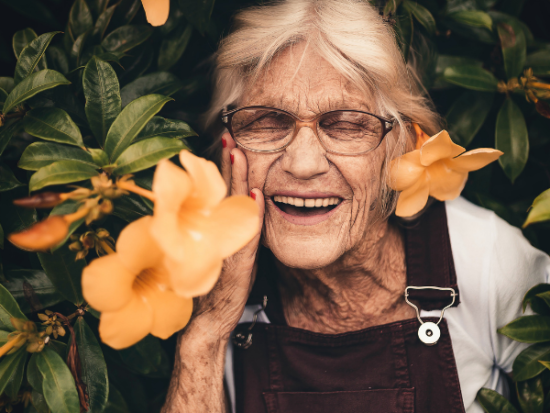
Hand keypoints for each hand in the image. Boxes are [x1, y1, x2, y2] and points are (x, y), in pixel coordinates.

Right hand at [189, 132, 264, 339]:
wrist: (209, 321)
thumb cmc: (218, 286)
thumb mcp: (228, 254)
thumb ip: (237, 232)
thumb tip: (251, 207)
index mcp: (217, 229)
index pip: (223, 192)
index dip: (226, 168)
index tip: (230, 144)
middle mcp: (218, 233)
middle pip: (225, 192)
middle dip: (228, 164)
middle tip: (230, 136)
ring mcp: (225, 246)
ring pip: (232, 207)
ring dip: (236, 180)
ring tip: (238, 154)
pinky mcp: (237, 262)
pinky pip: (246, 233)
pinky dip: (251, 214)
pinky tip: (256, 195)